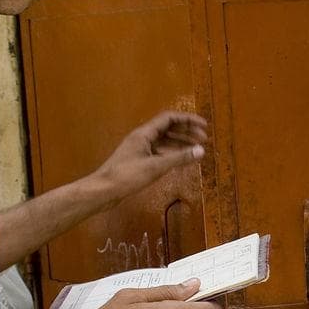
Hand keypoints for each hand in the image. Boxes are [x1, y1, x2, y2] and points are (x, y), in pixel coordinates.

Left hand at [90, 112, 207, 200]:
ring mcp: (140, 149)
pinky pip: (159, 152)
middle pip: (168, 128)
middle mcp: (142, 138)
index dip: (188, 120)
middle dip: (186, 132)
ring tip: (196, 150)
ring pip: (164, 141)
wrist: (104, 190)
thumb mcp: (156, 166)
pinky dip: (172, 154)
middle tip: (204, 139)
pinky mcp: (139, 160)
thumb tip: (201, 150)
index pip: (169, 118)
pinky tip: (181, 160)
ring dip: (180, 143)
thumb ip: (179, 158)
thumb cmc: (128, 176)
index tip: (203, 126)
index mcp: (144, 133)